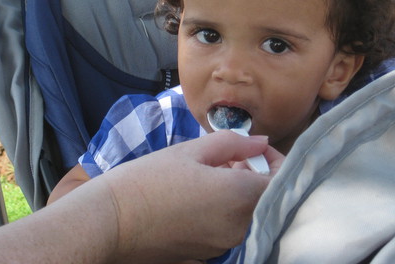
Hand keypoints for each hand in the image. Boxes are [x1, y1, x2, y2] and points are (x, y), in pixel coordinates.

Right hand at [103, 131, 283, 262]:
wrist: (111, 222)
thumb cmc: (150, 180)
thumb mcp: (193, 150)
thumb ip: (235, 143)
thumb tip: (262, 142)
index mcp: (240, 196)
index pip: (283, 179)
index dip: (276, 159)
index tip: (256, 148)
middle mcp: (240, 226)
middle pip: (268, 197)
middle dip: (259, 174)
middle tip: (234, 156)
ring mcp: (225, 244)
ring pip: (251, 213)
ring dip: (244, 191)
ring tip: (216, 172)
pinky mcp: (209, 254)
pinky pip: (232, 227)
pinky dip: (230, 209)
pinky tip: (204, 195)